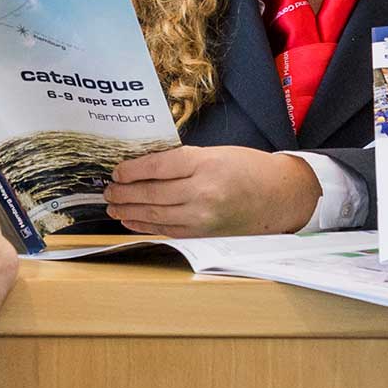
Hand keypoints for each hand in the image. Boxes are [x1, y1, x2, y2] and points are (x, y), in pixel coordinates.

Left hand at [103, 145, 320, 236]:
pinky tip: (131, 220)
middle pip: (152, 193)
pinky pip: (167, 230)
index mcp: (206, 165)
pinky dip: (146, 225)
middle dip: (124, 192)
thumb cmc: (249, 168)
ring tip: (113, 206)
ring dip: (129, 210)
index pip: (158, 167)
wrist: (280, 195)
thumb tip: (144, 167)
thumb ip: (183, 161)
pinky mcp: (204, 233)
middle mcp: (203, 192)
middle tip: (108, 190)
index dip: (132, 170)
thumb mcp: (216, 153)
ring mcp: (203, 217)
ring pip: (156, 214)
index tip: (116, 170)